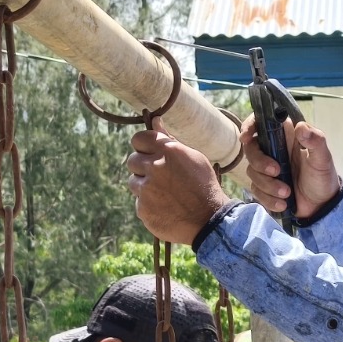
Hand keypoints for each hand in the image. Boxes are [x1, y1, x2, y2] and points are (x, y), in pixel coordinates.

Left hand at [127, 120, 231, 244]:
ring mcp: (146, 190)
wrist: (210, 220)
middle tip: (160, 176)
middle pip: (132, 160)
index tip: (150, 153)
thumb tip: (155, 121)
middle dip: (143, 167)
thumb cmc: (203, 185)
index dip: (144, 146)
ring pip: (133, 182)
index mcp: (167, 150)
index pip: (138, 139)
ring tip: (165, 194)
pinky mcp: (143, 209)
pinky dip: (149, 204)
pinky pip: (139, 202)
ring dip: (144, 186)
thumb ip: (169, 140)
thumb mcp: (193, 157)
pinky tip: (166, 207)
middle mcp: (154, 168)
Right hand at [241, 114, 340, 218]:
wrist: (321, 206)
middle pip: (251, 150)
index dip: (249, 126)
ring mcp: (265, 170)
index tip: (246, 137)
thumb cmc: (323, 176)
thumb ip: (316, 141)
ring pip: (252, 172)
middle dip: (259, 162)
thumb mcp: (323, 159)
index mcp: (285, 137)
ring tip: (287, 192)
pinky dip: (269, 199)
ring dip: (268, 185)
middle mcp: (272, 151)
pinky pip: (256, 191)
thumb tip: (300, 127)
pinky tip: (283, 203)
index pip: (261, 124)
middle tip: (276, 171)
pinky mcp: (263, 188)